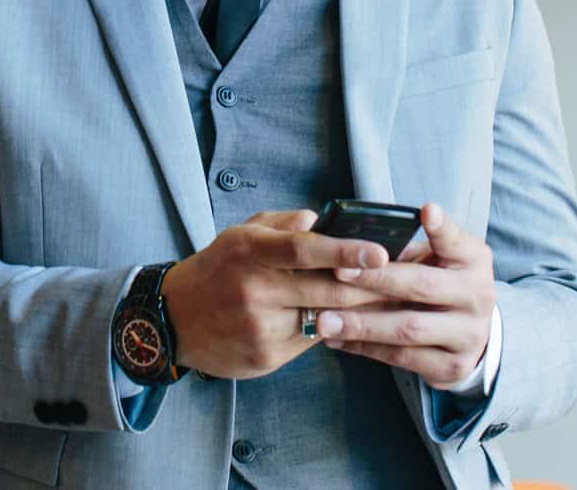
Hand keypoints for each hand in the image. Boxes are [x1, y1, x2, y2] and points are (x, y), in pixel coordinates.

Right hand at [161, 209, 387, 379]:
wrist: (174, 319)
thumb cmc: (217, 269)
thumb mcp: (241, 234)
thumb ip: (283, 224)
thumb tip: (320, 219)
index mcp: (250, 251)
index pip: (304, 248)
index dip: (345, 250)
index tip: (380, 251)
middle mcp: (255, 289)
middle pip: (326, 289)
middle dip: (369, 287)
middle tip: (403, 281)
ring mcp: (260, 326)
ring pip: (323, 318)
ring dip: (356, 311)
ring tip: (385, 302)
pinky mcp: (265, 356)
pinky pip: (309, 341)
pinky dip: (329, 329)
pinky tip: (343, 322)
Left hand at [314, 203, 494, 389]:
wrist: (469, 332)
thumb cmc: (438, 281)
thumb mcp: (433, 258)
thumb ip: (404, 250)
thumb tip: (352, 243)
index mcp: (473, 260)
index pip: (458, 240)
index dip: (442, 228)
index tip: (426, 211)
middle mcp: (478, 296)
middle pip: (423, 285)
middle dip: (376, 279)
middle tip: (338, 272)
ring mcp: (468, 334)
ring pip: (409, 329)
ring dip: (362, 325)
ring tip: (324, 320)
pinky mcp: (453, 366)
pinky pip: (403, 358)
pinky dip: (366, 348)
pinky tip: (338, 339)